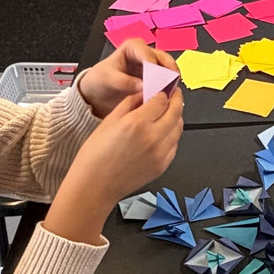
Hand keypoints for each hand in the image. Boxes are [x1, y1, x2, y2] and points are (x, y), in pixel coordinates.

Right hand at [43, 88, 183, 243]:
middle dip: (176, 99)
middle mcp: (152, 138)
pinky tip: (163, 132)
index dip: (164, 90)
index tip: (163, 87)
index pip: (161, 99)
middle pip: (176, 111)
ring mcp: (160, 153)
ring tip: (168, 112)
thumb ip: (129, 104)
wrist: (94, 187)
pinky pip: (175, 145)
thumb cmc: (95, 158)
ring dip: (176, 117)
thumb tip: (142, 94)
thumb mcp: (108, 122)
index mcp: (136, 123)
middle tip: (174, 94)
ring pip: (178, 128)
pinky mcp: (162, 166)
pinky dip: (172, 135)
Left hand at [77, 38, 178, 117]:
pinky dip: (169, 87)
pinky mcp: (155, 79)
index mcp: (132, 47)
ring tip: (173, 92)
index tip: (157, 77)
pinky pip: (166, 81)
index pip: (146, 53)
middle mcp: (145, 54)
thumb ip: (124, 81)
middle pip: (163, 58)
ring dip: (171, 80)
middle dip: (169, 70)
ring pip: (168, 69)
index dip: (153, 64)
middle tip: (173, 83)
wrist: (97, 94)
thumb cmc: (100, 80)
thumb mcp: (107, 79)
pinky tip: (169, 96)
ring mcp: (152, 66)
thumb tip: (143, 86)